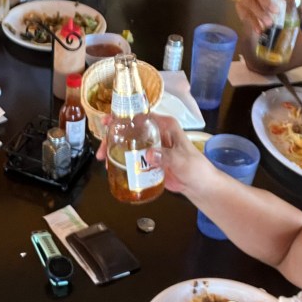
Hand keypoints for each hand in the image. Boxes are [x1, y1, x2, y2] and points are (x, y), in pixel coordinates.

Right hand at [95, 113, 212, 195]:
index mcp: (165, 126)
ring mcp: (151, 147)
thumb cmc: (195, 168)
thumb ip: (165, 156)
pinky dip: (121, 161)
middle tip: (102, 148)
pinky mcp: (148, 160)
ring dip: (114, 150)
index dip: (123, 116)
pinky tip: (112, 167)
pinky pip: (131, 157)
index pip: (142, 116)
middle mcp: (155, 133)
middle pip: (130, 129)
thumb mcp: (181, 160)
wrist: (199, 186)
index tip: (108, 122)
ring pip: (128, 143)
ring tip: (104, 160)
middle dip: (113, 136)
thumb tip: (148, 155)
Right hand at [236, 0, 285, 32]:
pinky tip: (259, 29)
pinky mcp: (240, 7)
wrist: (261, 22)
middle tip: (276, 11)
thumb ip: (298, 8)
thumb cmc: (275, 9)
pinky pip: (245, 14)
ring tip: (270, 24)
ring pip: (250, 2)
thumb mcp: (288, 8)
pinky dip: (253, 22)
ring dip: (260, 13)